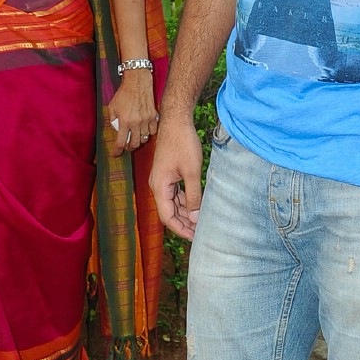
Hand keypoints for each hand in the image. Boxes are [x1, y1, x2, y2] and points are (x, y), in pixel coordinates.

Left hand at [106, 67, 157, 154]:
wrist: (137, 82)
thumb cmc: (123, 93)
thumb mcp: (112, 107)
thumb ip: (113, 121)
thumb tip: (117, 131)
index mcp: (124, 121)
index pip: (121, 142)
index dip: (117, 151)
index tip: (115, 154)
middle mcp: (136, 123)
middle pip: (134, 144)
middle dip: (129, 148)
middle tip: (126, 147)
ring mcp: (146, 120)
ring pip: (144, 138)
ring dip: (139, 140)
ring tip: (135, 137)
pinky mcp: (153, 116)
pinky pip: (153, 131)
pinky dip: (148, 133)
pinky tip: (144, 130)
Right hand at [148, 113, 203, 240]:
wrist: (176, 121)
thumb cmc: (183, 143)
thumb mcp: (192, 172)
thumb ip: (193, 196)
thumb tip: (196, 218)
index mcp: (160, 187)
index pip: (167, 217)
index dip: (180, 229)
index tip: (194, 237)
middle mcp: (158, 186)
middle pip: (169, 212)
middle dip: (184, 224)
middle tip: (201, 234)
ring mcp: (163, 181)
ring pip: (173, 204)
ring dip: (186, 214)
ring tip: (201, 224)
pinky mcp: (169, 175)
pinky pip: (176, 194)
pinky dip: (186, 202)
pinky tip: (197, 207)